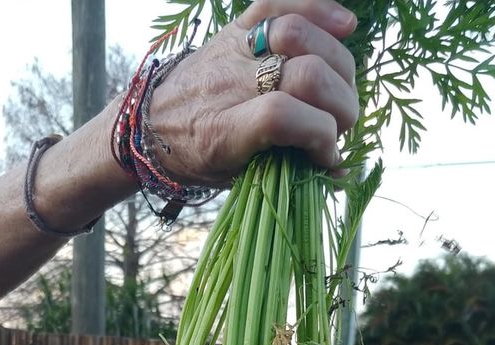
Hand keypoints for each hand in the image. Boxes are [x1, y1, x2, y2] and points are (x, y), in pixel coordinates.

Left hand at [149, 0, 358, 186]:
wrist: (149, 125)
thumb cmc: (197, 158)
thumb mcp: (234, 177)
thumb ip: (284, 169)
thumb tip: (339, 169)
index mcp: (223, 132)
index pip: (282, 118)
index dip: (321, 136)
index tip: (329, 156)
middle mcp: (229, 85)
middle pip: (307, 76)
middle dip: (341, 106)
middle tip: (341, 125)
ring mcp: (233, 51)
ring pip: (301, 35)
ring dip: (339, 66)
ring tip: (342, 91)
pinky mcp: (237, 29)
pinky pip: (280, 3)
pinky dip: (318, 9)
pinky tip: (344, 25)